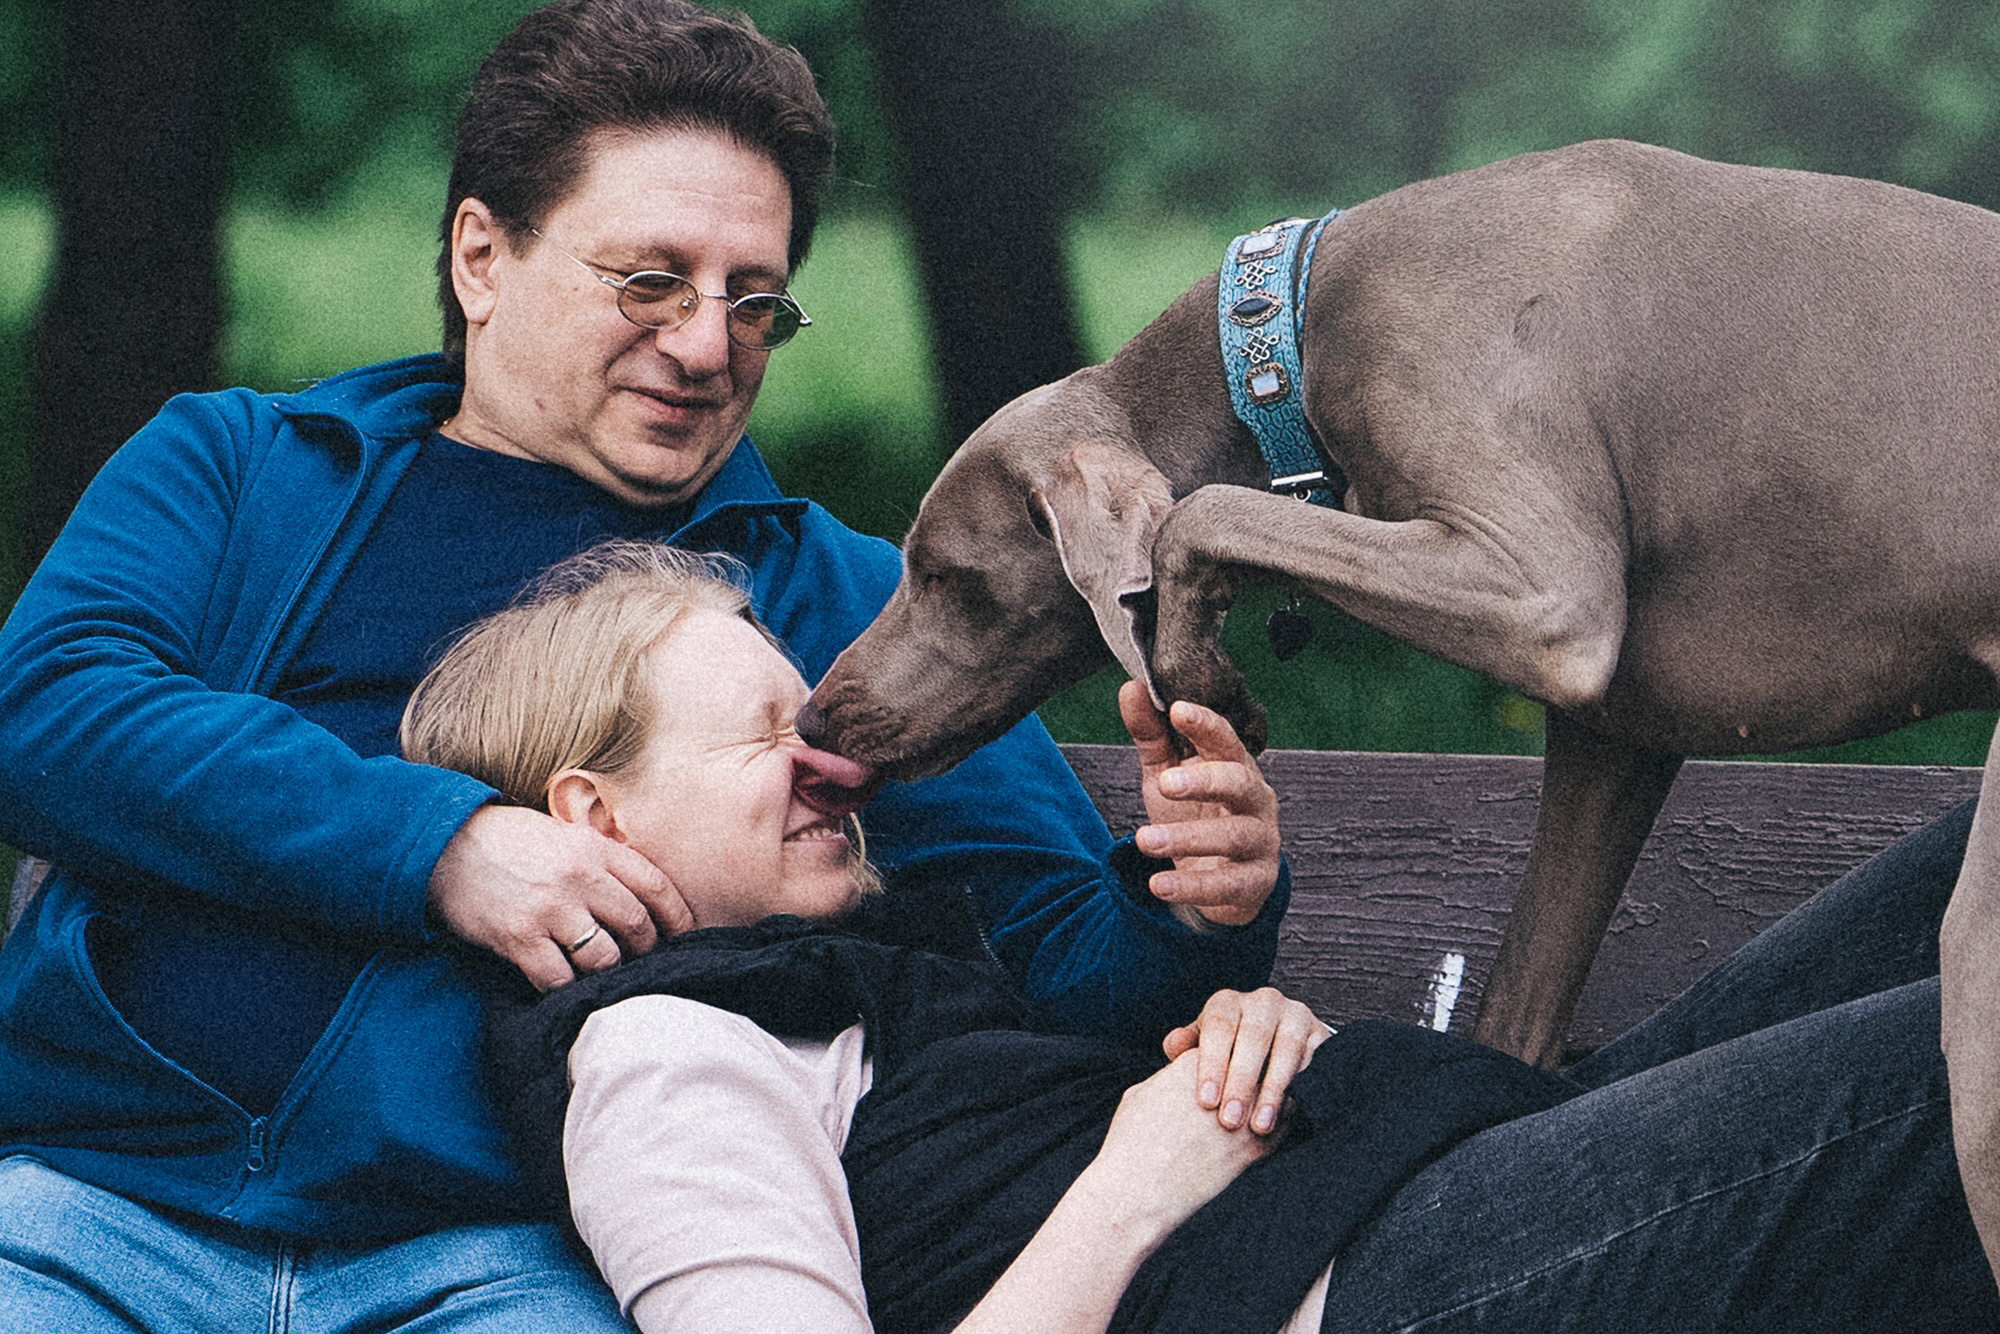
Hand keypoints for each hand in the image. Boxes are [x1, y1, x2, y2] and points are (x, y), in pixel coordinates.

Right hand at [427, 804, 693, 990]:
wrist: (444, 843)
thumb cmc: (510, 841)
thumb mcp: (564, 835)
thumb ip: (603, 862)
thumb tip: (643, 898)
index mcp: (595, 848)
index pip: (657, 887)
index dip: (678, 918)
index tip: (685, 936)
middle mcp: (580, 878)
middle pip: (637, 927)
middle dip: (645, 950)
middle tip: (638, 960)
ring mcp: (550, 909)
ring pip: (603, 959)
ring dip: (605, 972)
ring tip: (597, 972)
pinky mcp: (519, 938)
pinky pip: (558, 980)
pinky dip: (564, 987)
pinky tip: (560, 982)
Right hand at [1079, 1049, 1276, 1238]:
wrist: (1139, 1189)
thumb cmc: (1132, 1141)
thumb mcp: (1143, 1091)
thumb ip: (1173, 1077)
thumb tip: (1186, 1077)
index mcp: (1198, 1060)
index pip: (1229, 1044)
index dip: (1227, 1057)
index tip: (1224, 1069)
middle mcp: (1228, 1081)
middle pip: (1258, 1062)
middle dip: (1253, 1071)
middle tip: (1247, 1084)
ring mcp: (1246, 1114)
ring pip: (1277, 1089)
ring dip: (1271, 1095)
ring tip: (1258, 1106)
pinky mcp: (1256, 1147)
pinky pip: (1285, 1123)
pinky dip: (1279, 1122)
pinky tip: (1262, 1129)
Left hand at [1120, 679, 1280, 926]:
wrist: (1220, 879)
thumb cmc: (1195, 814)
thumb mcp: (1166, 774)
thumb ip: (1152, 735)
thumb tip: (1130, 687)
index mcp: (1235, 766)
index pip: (1225, 740)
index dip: (1205, 724)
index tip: (1177, 710)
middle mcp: (1255, 799)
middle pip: (1239, 783)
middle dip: (1204, 781)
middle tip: (1164, 783)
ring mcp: (1261, 841)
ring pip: (1234, 836)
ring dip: (1188, 839)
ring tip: (1146, 840)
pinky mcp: (1255, 882)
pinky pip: (1228, 885)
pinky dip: (1192, 886)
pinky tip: (1158, 885)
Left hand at [1163, 986, 1332, 1134]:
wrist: (1271, 1047)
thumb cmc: (1226, 1053)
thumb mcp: (1202, 1046)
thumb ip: (1185, 1046)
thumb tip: (1174, 1046)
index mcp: (1228, 1003)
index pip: (1218, 1026)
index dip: (1212, 1064)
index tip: (1206, 1101)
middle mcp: (1263, 1002)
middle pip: (1253, 1037)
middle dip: (1241, 1082)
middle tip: (1230, 1121)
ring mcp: (1295, 1015)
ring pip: (1287, 1048)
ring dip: (1273, 1089)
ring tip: (1260, 1125)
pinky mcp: (1321, 1033)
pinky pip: (1316, 1058)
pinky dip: (1303, 1085)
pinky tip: (1290, 1111)